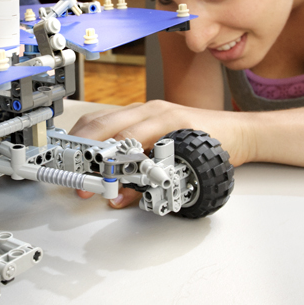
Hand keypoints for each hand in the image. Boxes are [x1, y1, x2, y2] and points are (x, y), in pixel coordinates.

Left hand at [69, 100, 249, 207]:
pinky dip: (141, 168)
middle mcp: (148, 110)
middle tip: (76, 178)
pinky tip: (133, 184)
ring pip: (125, 133)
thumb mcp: (161, 152)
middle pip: (103, 124)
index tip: (62, 163)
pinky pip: (155, 148)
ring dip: (108, 160)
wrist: (240, 133)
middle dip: (84, 152)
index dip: (75, 143)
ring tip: (98, 182)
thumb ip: (137, 169)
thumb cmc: (200, 140)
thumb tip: (114, 194)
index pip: (96, 122)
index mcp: (138, 113)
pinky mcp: (183, 127)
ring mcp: (165, 116)